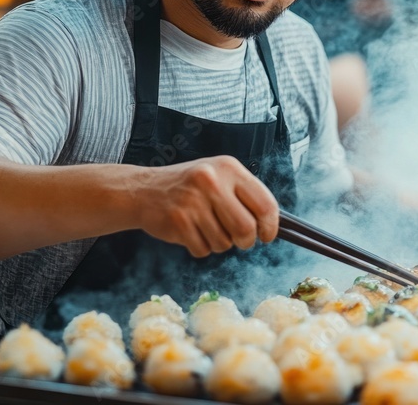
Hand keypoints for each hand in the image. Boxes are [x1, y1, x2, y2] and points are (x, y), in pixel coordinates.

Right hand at [133, 156, 279, 257]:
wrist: (143, 190)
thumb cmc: (190, 186)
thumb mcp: (219, 177)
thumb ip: (245, 195)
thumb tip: (274, 225)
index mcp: (229, 168)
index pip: (265, 204)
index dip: (271, 227)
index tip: (267, 236)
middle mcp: (212, 181)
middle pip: (246, 229)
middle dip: (246, 241)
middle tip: (239, 239)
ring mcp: (193, 201)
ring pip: (224, 243)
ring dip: (220, 243)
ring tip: (207, 228)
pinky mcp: (178, 221)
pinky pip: (203, 250)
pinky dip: (201, 247)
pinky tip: (191, 232)